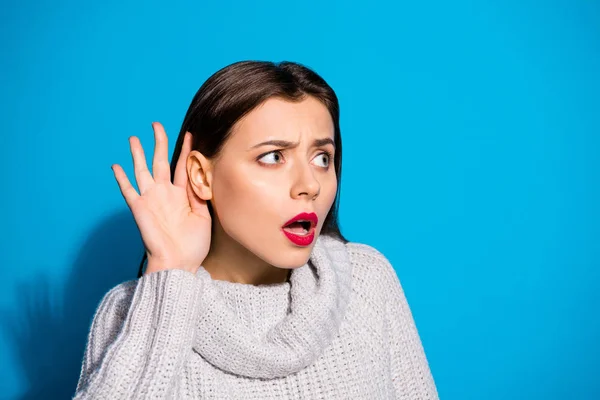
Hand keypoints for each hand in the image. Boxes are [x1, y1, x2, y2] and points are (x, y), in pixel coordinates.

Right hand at [111, 122, 210, 274]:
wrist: (179, 264)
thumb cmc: (193, 245)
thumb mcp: (204, 218)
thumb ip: (200, 196)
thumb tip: (201, 176)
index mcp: (182, 195)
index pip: (183, 166)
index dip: (186, 150)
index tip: (190, 134)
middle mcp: (165, 194)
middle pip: (161, 162)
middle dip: (158, 143)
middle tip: (156, 124)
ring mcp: (152, 200)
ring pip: (143, 171)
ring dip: (138, 154)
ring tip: (134, 138)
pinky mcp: (140, 208)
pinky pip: (128, 191)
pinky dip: (122, 179)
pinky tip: (116, 166)